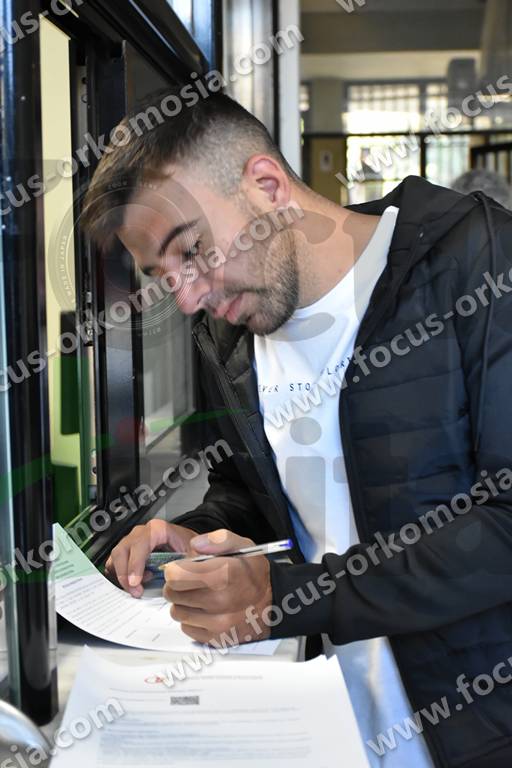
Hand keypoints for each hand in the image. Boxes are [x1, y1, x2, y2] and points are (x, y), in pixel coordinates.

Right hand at [105, 519, 197, 597]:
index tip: (136, 583)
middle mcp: (141, 532)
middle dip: (125, 574)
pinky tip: (134, 582)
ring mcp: (132, 540)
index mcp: (157, 529)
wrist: (186, 542)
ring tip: (139, 586)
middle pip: (122, 551)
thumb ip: (190, 562)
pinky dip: (120, 575)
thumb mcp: (194, 552)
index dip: (135, 565)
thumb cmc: (188, 546)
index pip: (139, 545)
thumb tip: (185, 575)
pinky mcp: (128, 551)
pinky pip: (115, 562)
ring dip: (122, 575)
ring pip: (116, 557)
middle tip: (136, 591)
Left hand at [163, 529, 272, 645]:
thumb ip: (218, 539)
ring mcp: (217, 624)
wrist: (273, 605)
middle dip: (177, 585)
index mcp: (225, 574)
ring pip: (177, 612)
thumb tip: (195, 546)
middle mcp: (220, 601)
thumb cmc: (254, 574)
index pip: (176, 576)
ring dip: (183, 602)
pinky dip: (192, 619)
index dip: (175, 569)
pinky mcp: (215, 639)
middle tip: (191, 581)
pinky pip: (186, 628)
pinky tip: (206, 610)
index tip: (182, 568)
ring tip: (200, 595)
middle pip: (172, 593)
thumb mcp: (243, 546)